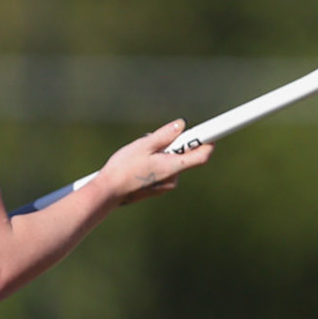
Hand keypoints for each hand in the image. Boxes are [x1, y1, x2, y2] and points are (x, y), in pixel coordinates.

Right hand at [98, 119, 213, 206]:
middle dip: (176, 145)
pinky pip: (165, 172)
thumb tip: (181, 125)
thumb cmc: (123, 169)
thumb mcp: (143, 146)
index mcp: (174, 166)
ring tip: (141, 153)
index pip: (202, 155)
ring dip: (164, 154)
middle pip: (185, 157)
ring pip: (173, 164)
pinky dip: (158, 164)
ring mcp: (167, 185)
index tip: (210, 131)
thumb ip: (165, 135)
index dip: (208, 142)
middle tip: (157, 139)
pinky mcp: (158, 189)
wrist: (107, 193)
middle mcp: (174, 178)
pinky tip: (140, 163)